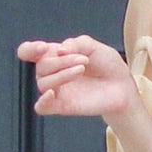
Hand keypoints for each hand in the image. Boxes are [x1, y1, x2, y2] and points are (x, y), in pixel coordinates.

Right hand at [16, 35, 137, 118]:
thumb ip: (76, 43)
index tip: (43, 47)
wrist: (122, 86)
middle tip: (83, 61)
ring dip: (62, 74)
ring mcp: (56, 90)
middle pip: (41, 66)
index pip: (28, 52)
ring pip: (43, 83)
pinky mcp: (62, 106)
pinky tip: (53, 93)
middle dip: (61, 61)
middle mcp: (52, 72)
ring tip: (81, 70)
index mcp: (54, 56)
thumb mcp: (93, 46)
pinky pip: (41, 107)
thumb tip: (58, 50)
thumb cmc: (107, 65)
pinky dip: (43, 101)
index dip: (29, 49)